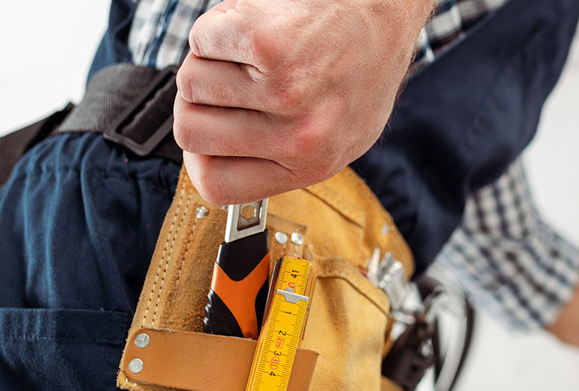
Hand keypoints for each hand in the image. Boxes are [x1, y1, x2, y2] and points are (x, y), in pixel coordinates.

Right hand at [173, 0, 433, 203]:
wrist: (387, 6)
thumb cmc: (363, 61)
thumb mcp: (338, 132)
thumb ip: (279, 155)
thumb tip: (211, 161)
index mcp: (313, 166)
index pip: (217, 185)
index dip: (201, 157)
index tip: (207, 138)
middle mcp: (302, 138)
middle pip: (190, 132)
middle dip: (200, 102)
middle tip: (234, 80)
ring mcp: (287, 93)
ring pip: (191, 83)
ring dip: (211, 60)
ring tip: (256, 51)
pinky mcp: (272, 46)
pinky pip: (201, 41)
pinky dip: (219, 27)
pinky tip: (257, 26)